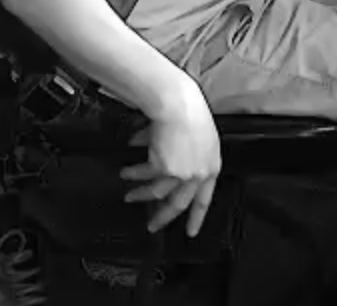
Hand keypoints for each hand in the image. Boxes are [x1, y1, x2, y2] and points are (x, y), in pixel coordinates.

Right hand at [121, 78, 221, 236]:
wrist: (180, 105)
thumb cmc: (190, 112)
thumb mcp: (196, 137)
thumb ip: (181, 153)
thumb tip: (155, 153)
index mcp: (211, 167)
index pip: (205, 200)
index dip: (196, 218)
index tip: (190, 231)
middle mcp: (198, 175)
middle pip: (179, 204)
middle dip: (163, 217)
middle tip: (152, 226)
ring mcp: (181, 174)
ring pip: (158, 193)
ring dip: (141, 195)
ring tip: (129, 196)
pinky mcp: (163, 167)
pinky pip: (145, 176)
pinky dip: (134, 175)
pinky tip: (125, 173)